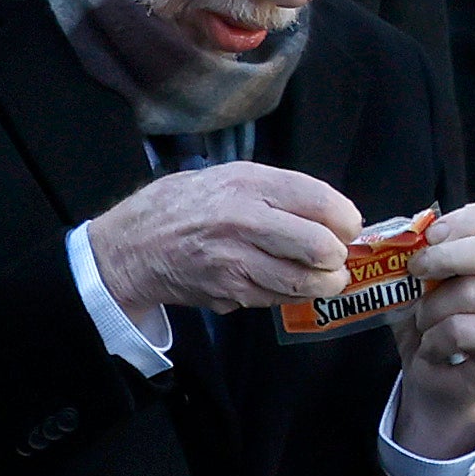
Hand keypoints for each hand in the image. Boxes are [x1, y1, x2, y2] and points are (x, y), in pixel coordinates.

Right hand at [77, 160, 366, 324]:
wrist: (127, 249)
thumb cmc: (179, 206)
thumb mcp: (225, 176)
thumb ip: (275, 190)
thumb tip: (328, 215)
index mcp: (248, 184)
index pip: (322, 202)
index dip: (347, 220)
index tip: (346, 227)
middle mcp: (244, 221)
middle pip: (321, 248)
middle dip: (337, 256)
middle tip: (333, 256)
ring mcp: (235, 262)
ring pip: (305, 282)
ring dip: (323, 284)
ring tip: (322, 277)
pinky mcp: (228, 293)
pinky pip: (278, 299)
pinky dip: (287, 294)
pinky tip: (279, 283)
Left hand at [382, 197, 474, 456]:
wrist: (434, 376)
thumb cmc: (430, 319)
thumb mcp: (417, 281)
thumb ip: (416, 253)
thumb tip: (401, 233)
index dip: (461, 221)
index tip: (428, 238)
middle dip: (448, 257)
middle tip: (416, 272)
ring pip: (470, 293)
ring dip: (430, 310)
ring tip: (426, 323)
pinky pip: (461, 329)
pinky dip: (435, 339)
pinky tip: (435, 346)